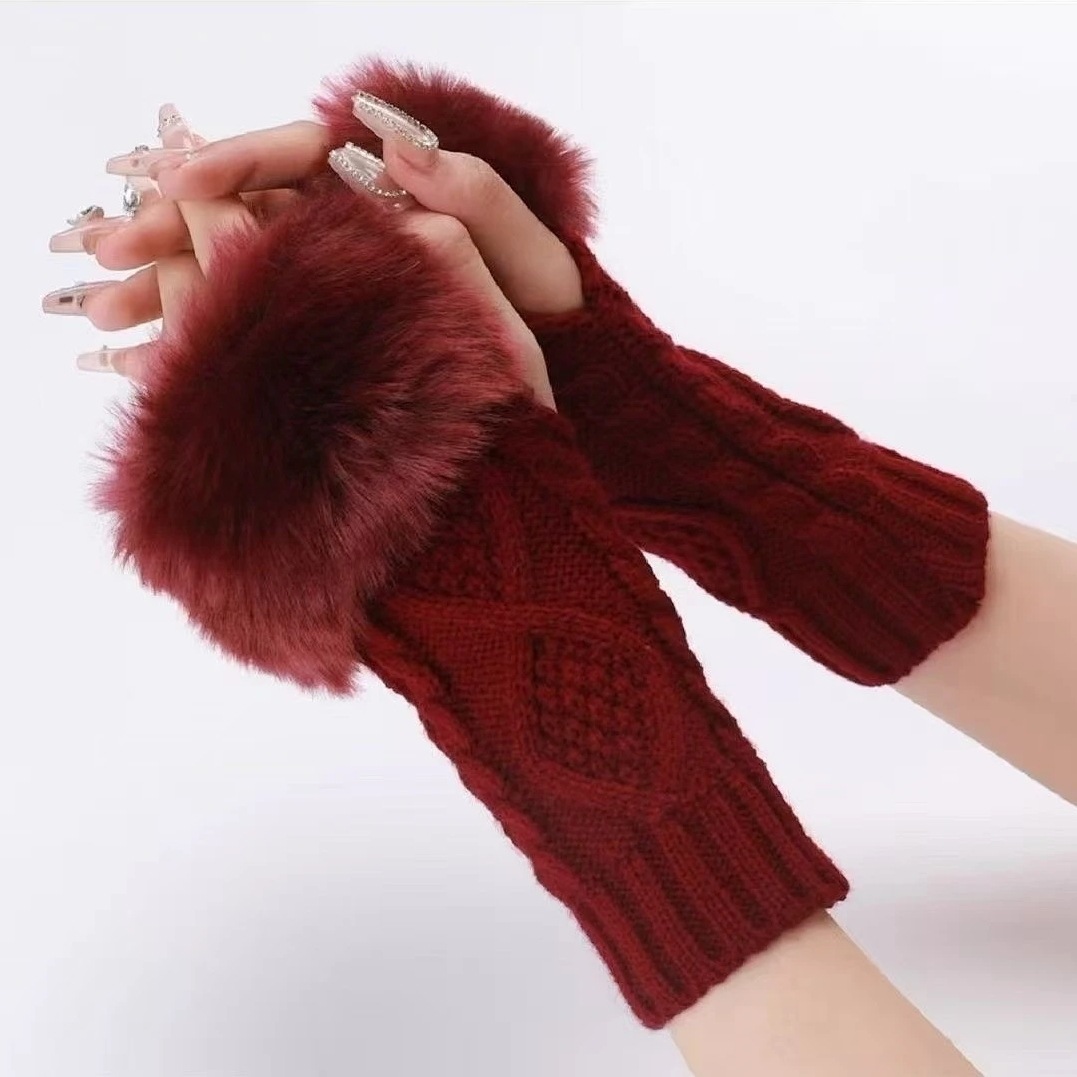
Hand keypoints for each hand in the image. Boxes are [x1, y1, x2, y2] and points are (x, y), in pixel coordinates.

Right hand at [51, 106, 563, 407]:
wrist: (560, 409)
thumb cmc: (555, 332)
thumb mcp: (534, 265)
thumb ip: (475, 200)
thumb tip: (394, 144)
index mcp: (396, 203)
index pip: (299, 162)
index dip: (234, 163)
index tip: (178, 182)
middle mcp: (357, 242)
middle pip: (248, 216)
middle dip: (172, 230)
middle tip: (104, 252)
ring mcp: (339, 295)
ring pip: (238, 277)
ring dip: (167, 291)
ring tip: (102, 315)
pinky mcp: (330, 345)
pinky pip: (254, 335)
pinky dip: (202, 346)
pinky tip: (147, 365)